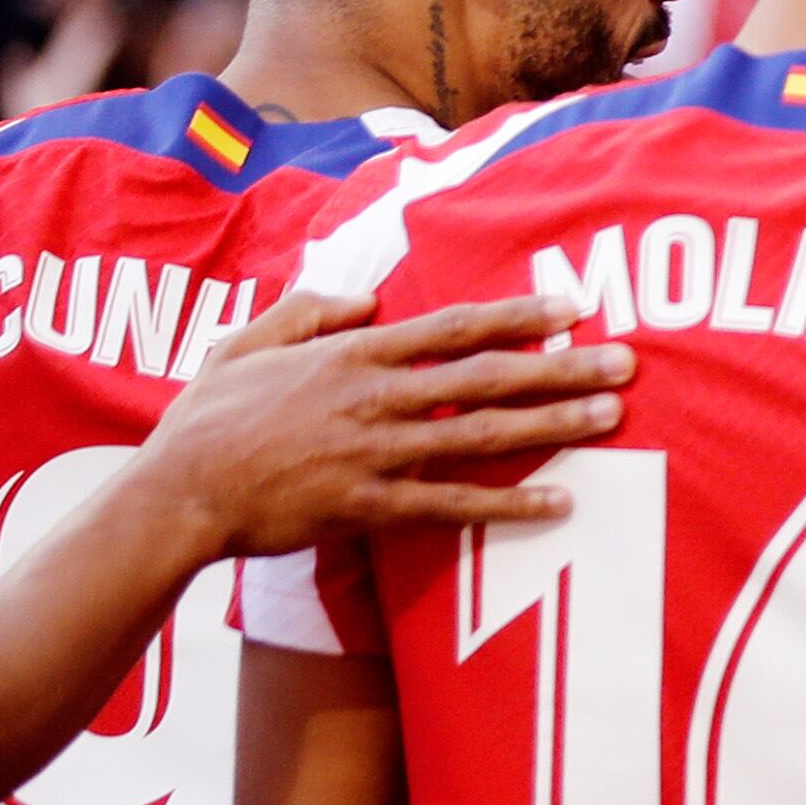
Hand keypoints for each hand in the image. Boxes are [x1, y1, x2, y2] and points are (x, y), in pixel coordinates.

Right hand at [136, 288, 635, 555]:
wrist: (178, 494)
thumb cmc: (205, 419)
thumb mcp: (244, 343)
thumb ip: (307, 312)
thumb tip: (366, 297)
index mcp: (350, 353)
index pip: (451, 327)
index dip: (517, 317)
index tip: (570, 309)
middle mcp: (375, 397)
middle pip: (487, 376)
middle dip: (561, 368)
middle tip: (626, 363)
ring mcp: (377, 453)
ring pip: (482, 435)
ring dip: (553, 426)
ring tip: (612, 418)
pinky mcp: (372, 508)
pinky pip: (455, 506)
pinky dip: (509, 505)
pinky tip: (561, 502)